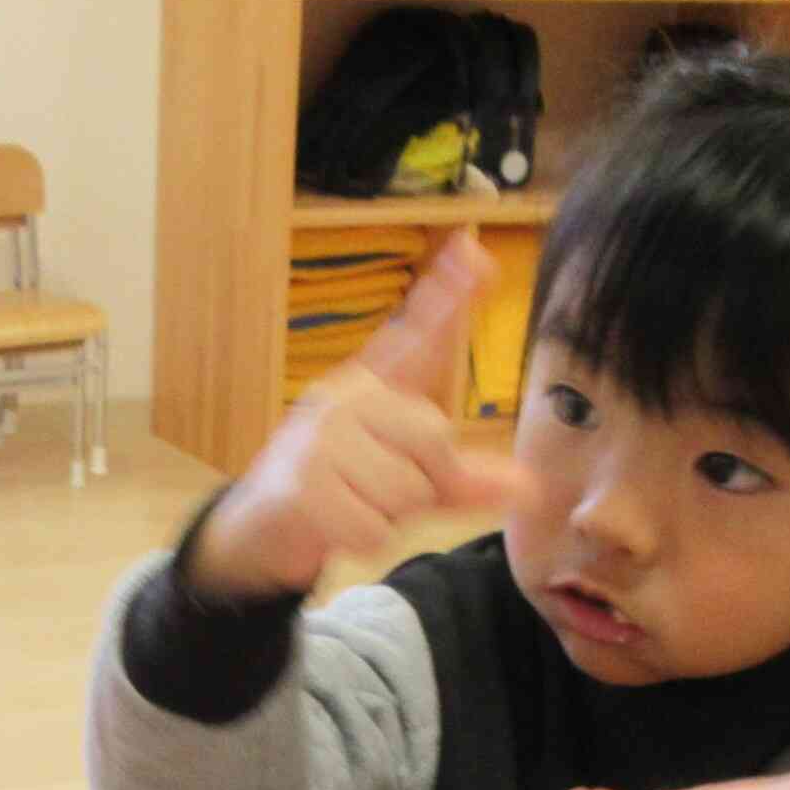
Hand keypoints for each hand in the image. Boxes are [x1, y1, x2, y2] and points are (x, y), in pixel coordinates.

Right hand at [186, 229, 536, 603]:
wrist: (258, 531)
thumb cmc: (340, 495)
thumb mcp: (406, 482)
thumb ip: (463, 478)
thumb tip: (530, 487)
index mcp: (370, 388)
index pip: (415, 338)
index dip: (448, 296)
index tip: (473, 247)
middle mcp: (343, 399)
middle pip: (434, 439)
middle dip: (420, 483)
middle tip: (374, 492)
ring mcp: (318, 440)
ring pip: (405, 490)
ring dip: (387, 518)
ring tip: (349, 508)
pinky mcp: (303, 487)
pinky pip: (373, 528)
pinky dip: (362, 542)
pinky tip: (333, 529)